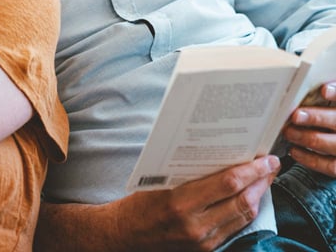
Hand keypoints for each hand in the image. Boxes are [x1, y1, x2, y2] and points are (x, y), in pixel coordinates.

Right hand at [35, 155, 279, 251]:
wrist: (125, 235)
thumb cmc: (139, 202)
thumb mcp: (160, 181)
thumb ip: (190, 172)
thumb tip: (220, 153)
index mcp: (181, 202)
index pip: (228, 183)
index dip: (252, 170)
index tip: (266, 157)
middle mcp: (196, 226)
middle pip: (242, 202)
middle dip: (262, 182)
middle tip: (270, 164)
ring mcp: (203, 242)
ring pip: (243, 217)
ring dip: (258, 196)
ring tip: (264, 179)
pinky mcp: (206, 250)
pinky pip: (235, 228)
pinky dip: (246, 211)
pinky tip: (248, 197)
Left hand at [283, 82, 335, 175]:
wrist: (334, 141)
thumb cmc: (326, 117)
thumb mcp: (325, 107)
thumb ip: (321, 97)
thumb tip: (297, 86)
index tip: (323, 90)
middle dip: (315, 117)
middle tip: (295, 115)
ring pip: (329, 143)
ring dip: (305, 137)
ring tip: (288, 131)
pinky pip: (327, 164)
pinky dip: (308, 157)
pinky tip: (294, 150)